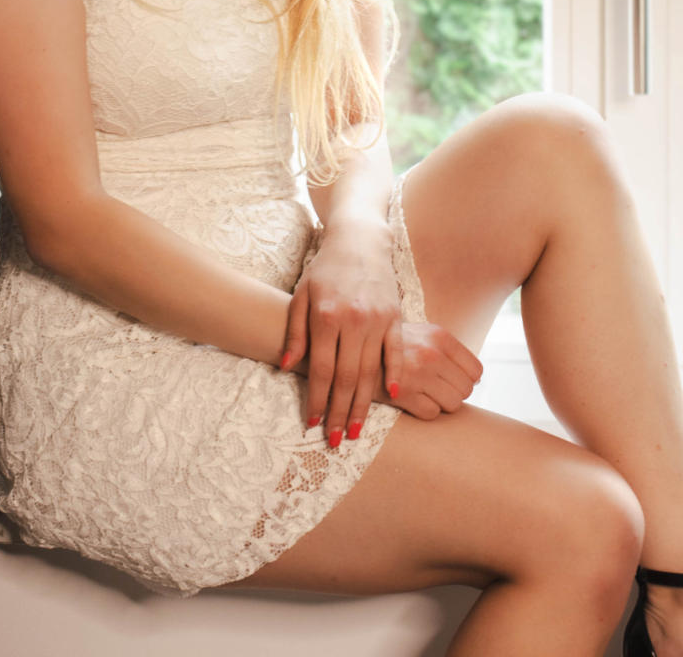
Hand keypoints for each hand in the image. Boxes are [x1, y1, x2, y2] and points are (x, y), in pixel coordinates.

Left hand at [280, 223, 400, 444]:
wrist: (360, 241)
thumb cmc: (325, 270)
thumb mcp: (301, 296)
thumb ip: (295, 332)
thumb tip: (286, 365)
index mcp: (326, 317)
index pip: (319, 369)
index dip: (314, 399)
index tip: (310, 424)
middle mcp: (353, 321)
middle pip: (345, 377)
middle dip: (337, 412)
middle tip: (333, 440)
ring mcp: (377, 320)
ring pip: (370, 371)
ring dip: (362, 404)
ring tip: (354, 430)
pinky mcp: (396, 317)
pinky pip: (396, 352)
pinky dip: (395, 374)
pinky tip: (391, 396)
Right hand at [377, 320, 481, 421]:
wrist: (355, 353)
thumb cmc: (395, 347)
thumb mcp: (424, 335)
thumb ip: (450, 351)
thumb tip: (476, 379)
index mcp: (440, 337)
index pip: (476, 370)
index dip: (467, 380)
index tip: (452, 381)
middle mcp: (431, 353)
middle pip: (466, 389)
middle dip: (454, 393)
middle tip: (436, 388)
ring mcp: (418, 374)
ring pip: (454, 404)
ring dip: (441, 403)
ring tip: (425, 393)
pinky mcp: (404, 393)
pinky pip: (432, 413)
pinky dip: (424, 410)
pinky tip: (411, 399)